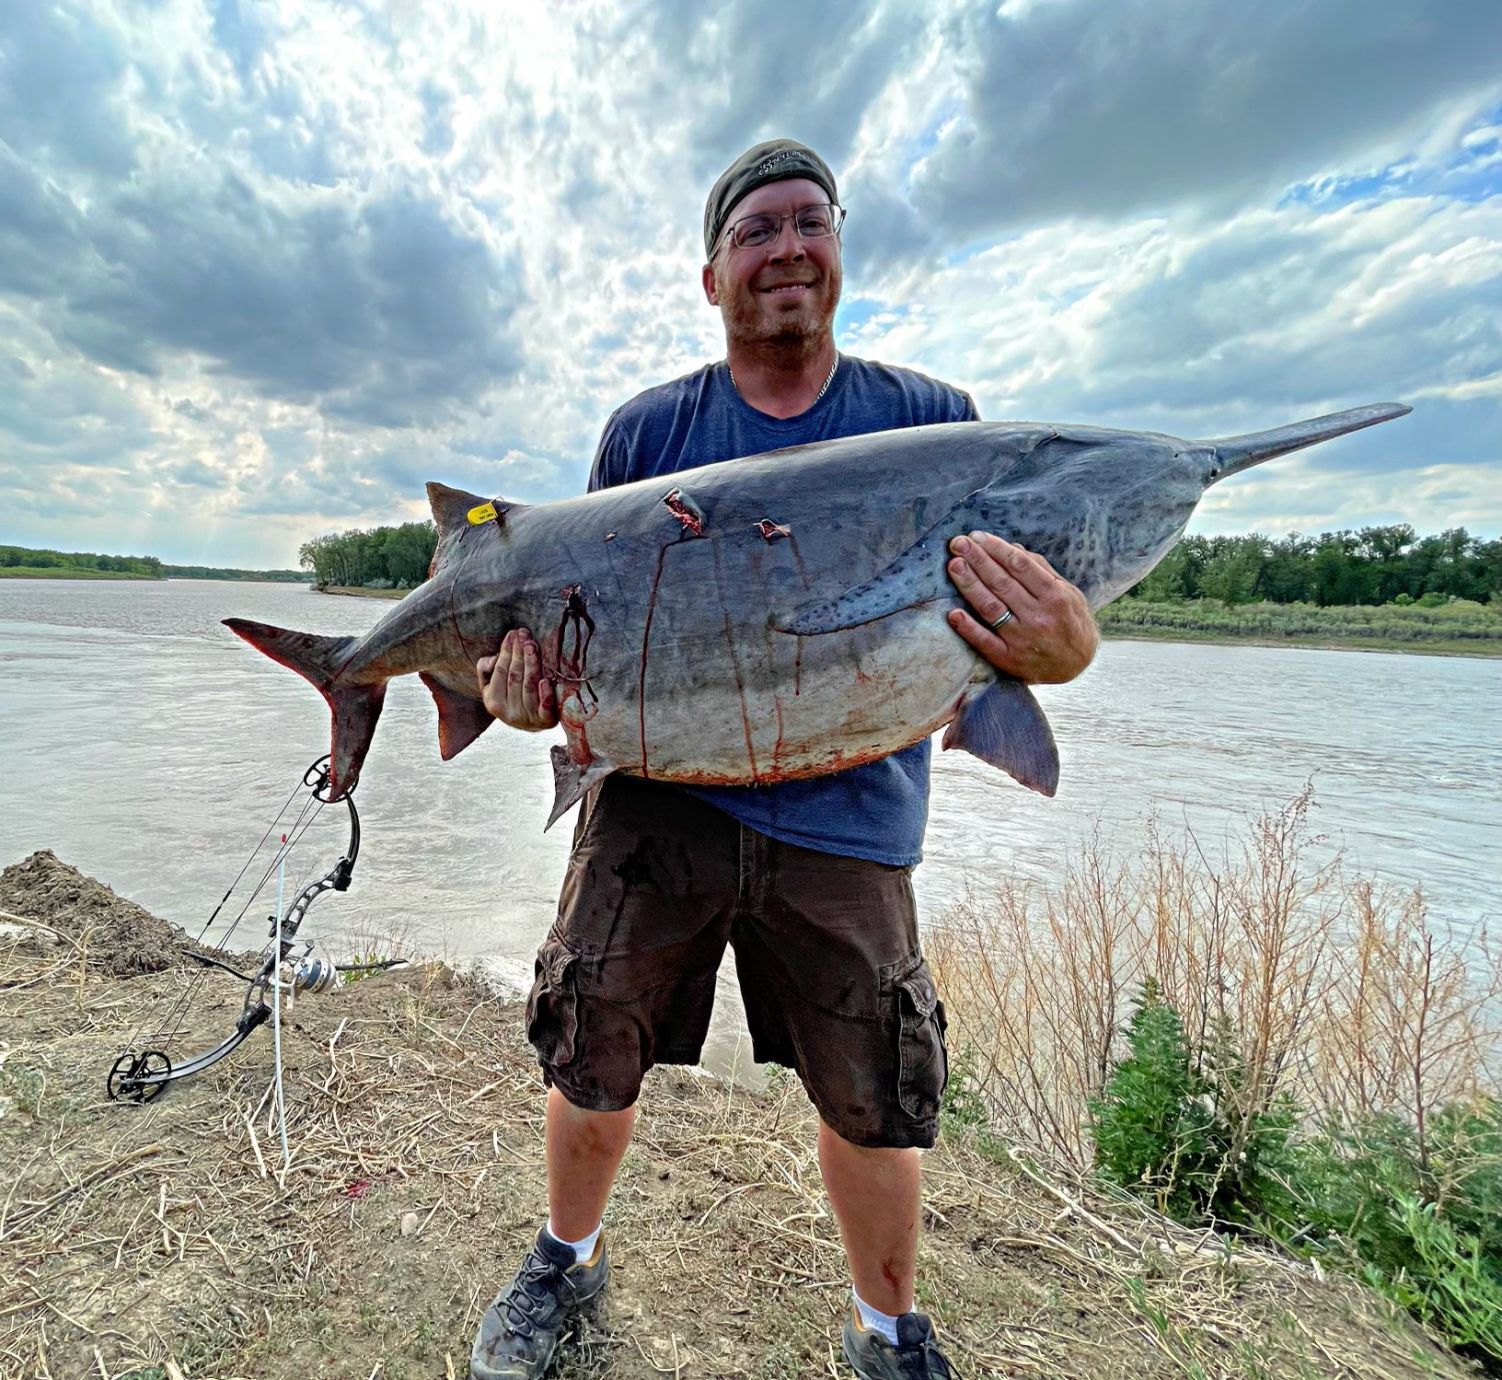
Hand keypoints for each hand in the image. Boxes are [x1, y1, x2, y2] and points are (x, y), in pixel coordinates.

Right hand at [477, 629, 558, 729]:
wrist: (533, 723)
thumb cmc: (512, 697)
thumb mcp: (493, 686)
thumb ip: (486, 670)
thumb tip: (493, 659)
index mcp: (493, 702)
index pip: (500, 671)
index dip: (505, 652)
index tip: (512, 634)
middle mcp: (509, 713)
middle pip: (514, 677)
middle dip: (519, 653)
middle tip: (524, 634)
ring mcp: (528, 718)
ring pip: (529, 687)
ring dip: (531, 664)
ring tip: (532, 646)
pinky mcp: (546, 722)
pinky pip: (545, 710)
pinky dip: (545, 696)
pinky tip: (546, 681)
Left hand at [946, 531, 1097, 683]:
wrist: (1077, 665)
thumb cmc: (1071, 622)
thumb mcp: (1069, 593)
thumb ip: (1042, 570)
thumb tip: (1013, 548)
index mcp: (1055, 596)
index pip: (1020, 566)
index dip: (996, 549)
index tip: (977, 536)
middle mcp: (1038, 616)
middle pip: (1002, 583)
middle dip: (978, 560)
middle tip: (958, 543)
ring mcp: (1022, 639)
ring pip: (991, 608)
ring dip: (970, 585)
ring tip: (954, 565)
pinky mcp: (1009, 659)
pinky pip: (985, 642)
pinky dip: (968, 628)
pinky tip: (953, 614)